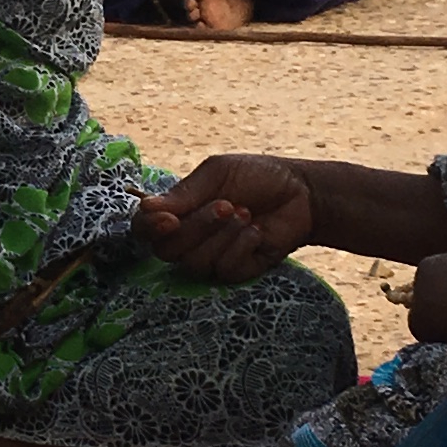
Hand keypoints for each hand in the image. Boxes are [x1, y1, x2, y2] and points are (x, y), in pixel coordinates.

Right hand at [134, 155, 313, 280]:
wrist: (301, 193)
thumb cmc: (257, 176)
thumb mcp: (218, 173)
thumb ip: (184, 193)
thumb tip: (145, 208)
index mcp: (179, 212)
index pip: (145, 229)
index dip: (148, 229)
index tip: (168, 219)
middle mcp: (190, 238)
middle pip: (167, 251)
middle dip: (197, 227)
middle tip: (227, 204)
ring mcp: (212, 257)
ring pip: (195, 262)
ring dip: (223, 235)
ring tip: (246, 214)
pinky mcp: (236, 272)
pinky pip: (224, 269)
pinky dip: (241, 246)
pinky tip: (257, 232)